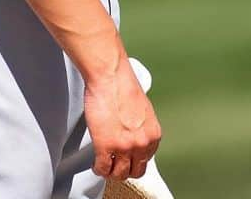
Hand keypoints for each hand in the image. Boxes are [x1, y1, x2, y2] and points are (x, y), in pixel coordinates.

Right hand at [84, 54, 162, 179]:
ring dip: (111, 170)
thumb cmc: (124, 87)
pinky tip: (97, 162)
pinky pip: (103, 169)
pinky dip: (99, 168)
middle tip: (116, 164)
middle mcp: (142, 143)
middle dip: (125, 169)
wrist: (111, 76)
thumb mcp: (143, 110)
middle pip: (135, 171)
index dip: (135, 160)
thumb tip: (137, 138)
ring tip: (106, 164)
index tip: (128, 159)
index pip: (147, 160)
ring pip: (119, 174)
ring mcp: (124, 146)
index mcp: (153, 134)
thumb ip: (142, 129)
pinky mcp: (105, 147)